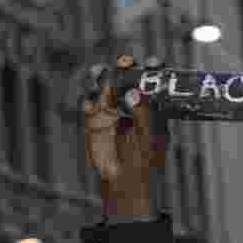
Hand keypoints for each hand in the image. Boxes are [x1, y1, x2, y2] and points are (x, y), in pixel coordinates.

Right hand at [82, 55, 169, 217]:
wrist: (124, 180)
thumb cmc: (145, 161)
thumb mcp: (149, 138)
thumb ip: (143, 114)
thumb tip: (135, 92)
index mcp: (151, 107)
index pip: (153, 83)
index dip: (154, 70)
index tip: (154, 62)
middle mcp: (131, 104)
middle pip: (126, 77)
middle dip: (125, 67)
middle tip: (126, 62)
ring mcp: (111, 109)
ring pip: (104, 85)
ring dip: (102, 77)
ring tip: (100, 73)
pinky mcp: (94, 118)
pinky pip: (88, 103)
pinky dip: (88, 99)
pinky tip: (91, 104)